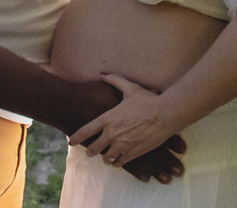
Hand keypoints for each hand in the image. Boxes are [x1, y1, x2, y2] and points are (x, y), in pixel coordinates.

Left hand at [69, 73, 185, 175]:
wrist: (165, 114)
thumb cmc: (148, 100)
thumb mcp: (130, 88)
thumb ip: (114, 80)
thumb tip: (102, 73)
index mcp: (108, 119)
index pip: (85, 131)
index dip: (75, 137)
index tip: (71, 140)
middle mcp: (112, 134)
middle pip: (93, 149)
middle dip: (90, 150)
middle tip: (91, 149)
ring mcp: (122, 145)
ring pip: (106, 158)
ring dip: (105, 156)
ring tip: (106, 154)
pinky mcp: (133, 153)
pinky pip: (119, 163)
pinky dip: (117, 161)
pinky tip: (118, 158)